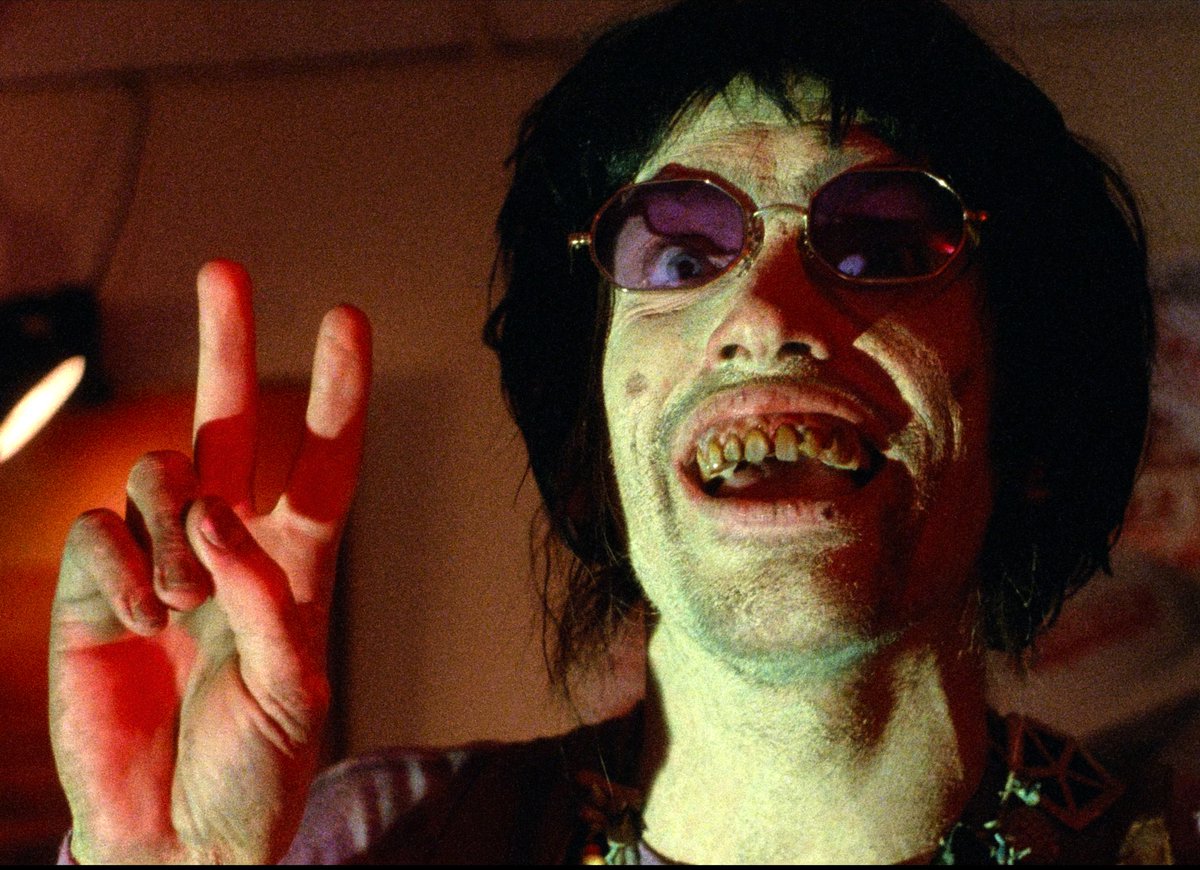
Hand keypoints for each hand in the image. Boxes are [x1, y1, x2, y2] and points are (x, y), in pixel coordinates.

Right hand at [48, 261, 371, 862]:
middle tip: (226, 267)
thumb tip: (223, 519)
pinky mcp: (99, 585)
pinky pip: (102, 531)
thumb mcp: (291, 693)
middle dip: (228, 347)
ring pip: (161, 472)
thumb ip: (266, 601)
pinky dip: (123, 567)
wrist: (173, 837)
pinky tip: (137, 618)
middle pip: (231, 424)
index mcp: (296, 566)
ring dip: (174, 522)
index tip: (345, 318)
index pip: (321, 462)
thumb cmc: (254, 775)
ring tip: (178, 602)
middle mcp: (231, 547)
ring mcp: (161, 560)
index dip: (336, 393)